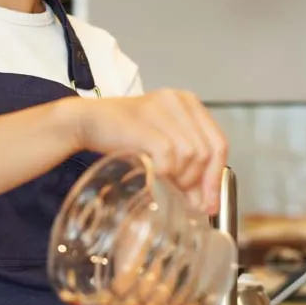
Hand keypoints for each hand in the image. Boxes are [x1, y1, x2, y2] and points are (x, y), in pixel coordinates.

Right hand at [73, 90, 227, 213]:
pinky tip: (153, 176)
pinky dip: (164, 173)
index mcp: (189, 103)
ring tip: (165, 185)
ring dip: (180, 178)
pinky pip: (168, 157)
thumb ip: (185, 166)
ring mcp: (163, 110)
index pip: (218, 143)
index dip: (216, 177)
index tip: (210, 203)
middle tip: (187, 201)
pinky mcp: (145, 123)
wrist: (87, 120)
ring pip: (190, 155)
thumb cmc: (124, 135)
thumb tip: (204, 203)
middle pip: (207, 152)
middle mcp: (180, 101)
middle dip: (199, 183)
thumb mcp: (161, 144)